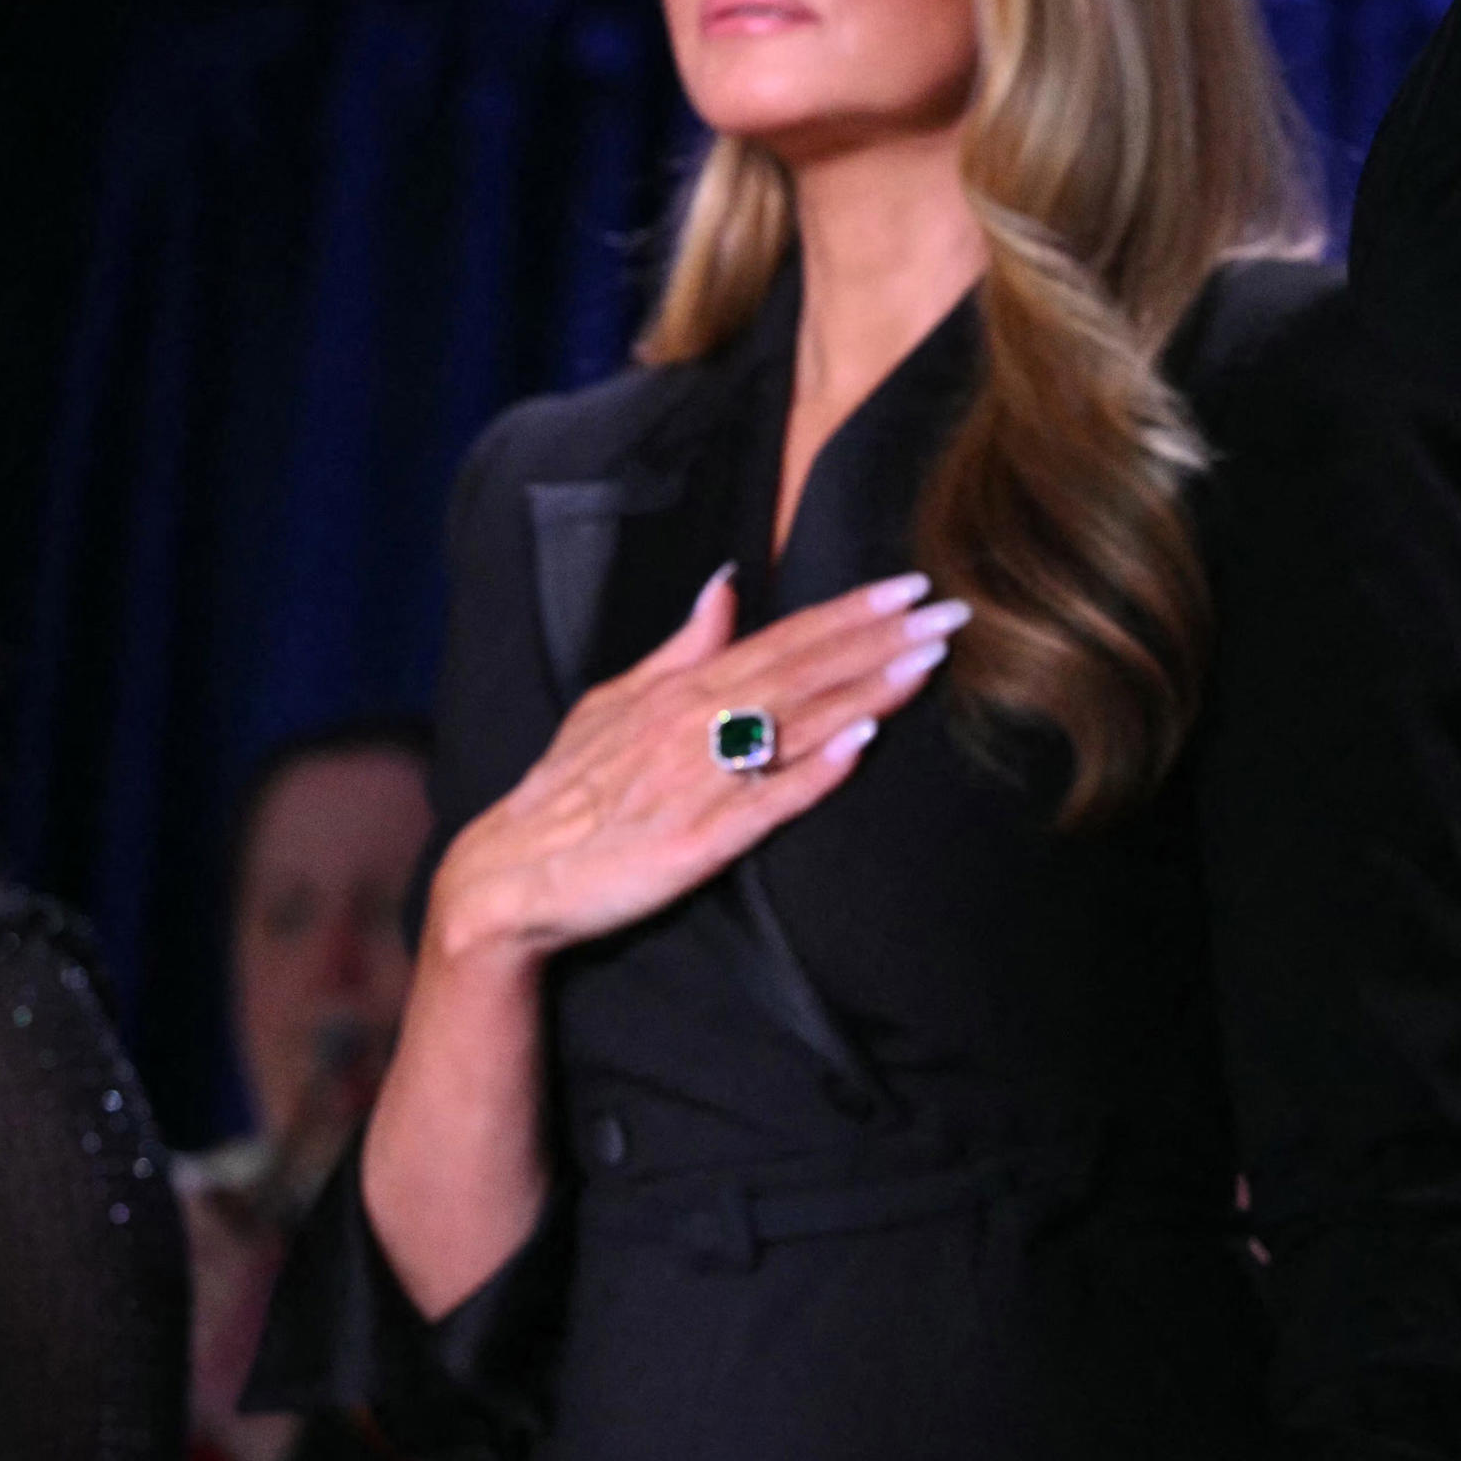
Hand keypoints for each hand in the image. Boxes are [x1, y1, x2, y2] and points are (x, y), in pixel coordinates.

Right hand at [419, 570, 963, 970]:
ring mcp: (700, 783)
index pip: (782, 640)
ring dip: (866, 691)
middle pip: (804, 673)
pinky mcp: (697, 843)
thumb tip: (725, 582)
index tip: (911, 585)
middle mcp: (695, 726)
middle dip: (881, 640)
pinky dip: (811, 772)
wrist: (509, 878)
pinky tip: (859, 747)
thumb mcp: (613, 701)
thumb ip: (681, 646)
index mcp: (682, 691)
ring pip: (796, 726)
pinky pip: (766, 802)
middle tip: (951, 611)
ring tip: (927, 661)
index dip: (850, 612)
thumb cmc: (569, 790)